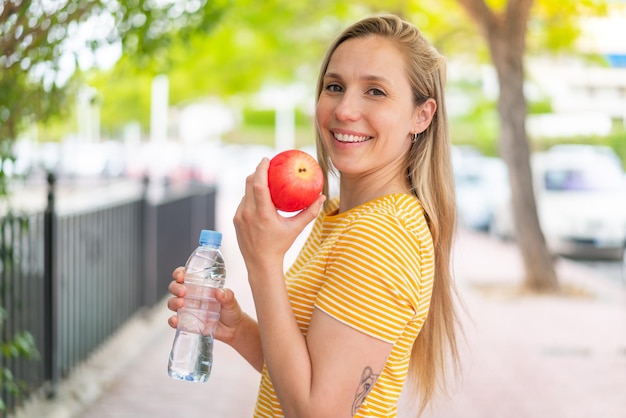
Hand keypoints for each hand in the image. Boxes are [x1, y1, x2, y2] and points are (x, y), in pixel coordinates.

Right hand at [166, 266, 244, 344]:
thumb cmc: (231, 311)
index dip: (179, 273)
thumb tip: (219, 292)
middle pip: (175, 287)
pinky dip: (173, 320)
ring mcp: (187, 309)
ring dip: (173, 302)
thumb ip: (227, 295)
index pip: (185, 276)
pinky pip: (175, 321)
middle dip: (176, 287)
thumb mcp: (231, 301)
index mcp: (200, 286)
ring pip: (172, 302)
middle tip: (183, 292)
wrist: (233, 329)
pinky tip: (175, 320)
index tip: (181, 276)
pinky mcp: (187, 322)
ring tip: (181, 304)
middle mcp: (191, 296)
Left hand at [233, 158, 324, 273]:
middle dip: (256, 171)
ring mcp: (239, 216)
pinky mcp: (235, 220)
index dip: (261, 169)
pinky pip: (243, 202)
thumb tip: (322, 197)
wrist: (261, 263)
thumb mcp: (296, 229)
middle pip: (248, 183)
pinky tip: (259, 196)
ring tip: (264, 179)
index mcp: (262, 213)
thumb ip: (310, 212)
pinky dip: (250, 196)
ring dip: (253, 184)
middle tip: (267, 164)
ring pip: (245, 192)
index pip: (258, 184)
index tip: (267, 159)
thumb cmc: (280, 246)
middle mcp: (248, 212)